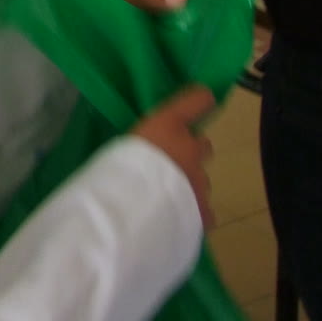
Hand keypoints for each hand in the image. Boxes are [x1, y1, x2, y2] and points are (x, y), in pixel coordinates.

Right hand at [130, 85, 215, 226]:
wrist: (131, 208)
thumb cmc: (117, 167)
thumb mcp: (121, 144)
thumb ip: (140, 142)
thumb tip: (142, 147)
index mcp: (169, 125)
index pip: (198, 101)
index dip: (200, 102)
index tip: (202, 102)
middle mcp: (190, 149)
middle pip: (203, 146)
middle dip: (191, 152)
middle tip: (170, 162)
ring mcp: (199, 181)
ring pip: (200, 180)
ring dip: (188, 185)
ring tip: (166, 198)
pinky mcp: (202, 210)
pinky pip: (204, 212)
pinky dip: (194, 214)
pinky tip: (176, 219)